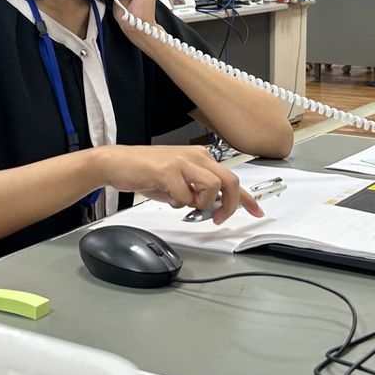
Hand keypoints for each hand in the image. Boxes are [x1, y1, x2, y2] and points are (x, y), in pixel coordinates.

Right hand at [93, 144, 262, 223]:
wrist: (117, 163)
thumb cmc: (146, 172)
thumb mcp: (178, 183)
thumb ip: (197, 192)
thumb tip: (214, 208)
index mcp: (201, 158)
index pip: (232, 178)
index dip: (247, 198)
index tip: (257, 210)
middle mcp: (196, 156)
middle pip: (230, 181)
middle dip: (229, 205)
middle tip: (217, 218)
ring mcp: (183, 161)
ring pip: (212, 188)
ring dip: (200, 203)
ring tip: (182, 201)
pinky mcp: (168, 170)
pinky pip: (184, 196)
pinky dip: (177, 203)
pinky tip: (165, 195)